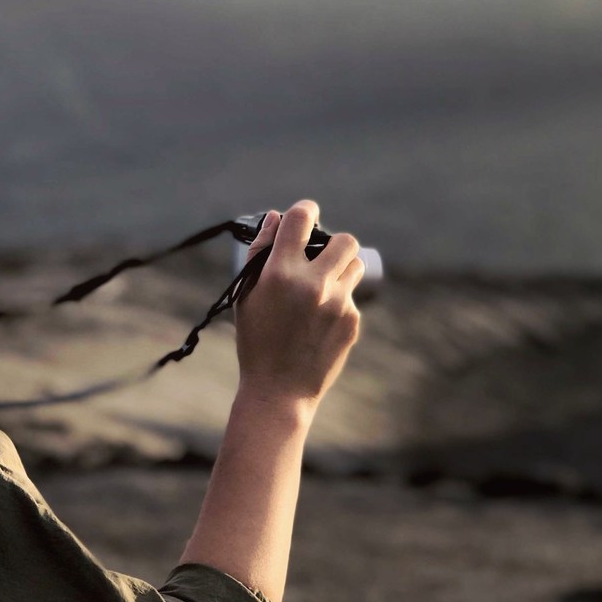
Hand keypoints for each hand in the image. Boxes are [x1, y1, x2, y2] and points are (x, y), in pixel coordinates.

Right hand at [233, 200, 362, 409]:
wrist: (279, 391)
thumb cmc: (256, 341)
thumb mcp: (247, 296)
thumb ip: (259, 253)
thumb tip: (275, 218)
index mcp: (280, 272)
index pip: (301, 219)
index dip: (305, 210)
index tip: (307, 214)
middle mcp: (313, 283)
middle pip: (344, 239)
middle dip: (333, 243)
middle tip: (321, 256)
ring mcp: (337, 303)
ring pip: (354, 265)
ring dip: (341, 269)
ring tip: (322, 288)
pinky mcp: (352, 321)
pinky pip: (351, 297)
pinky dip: (338, 302)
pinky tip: (319, 323)